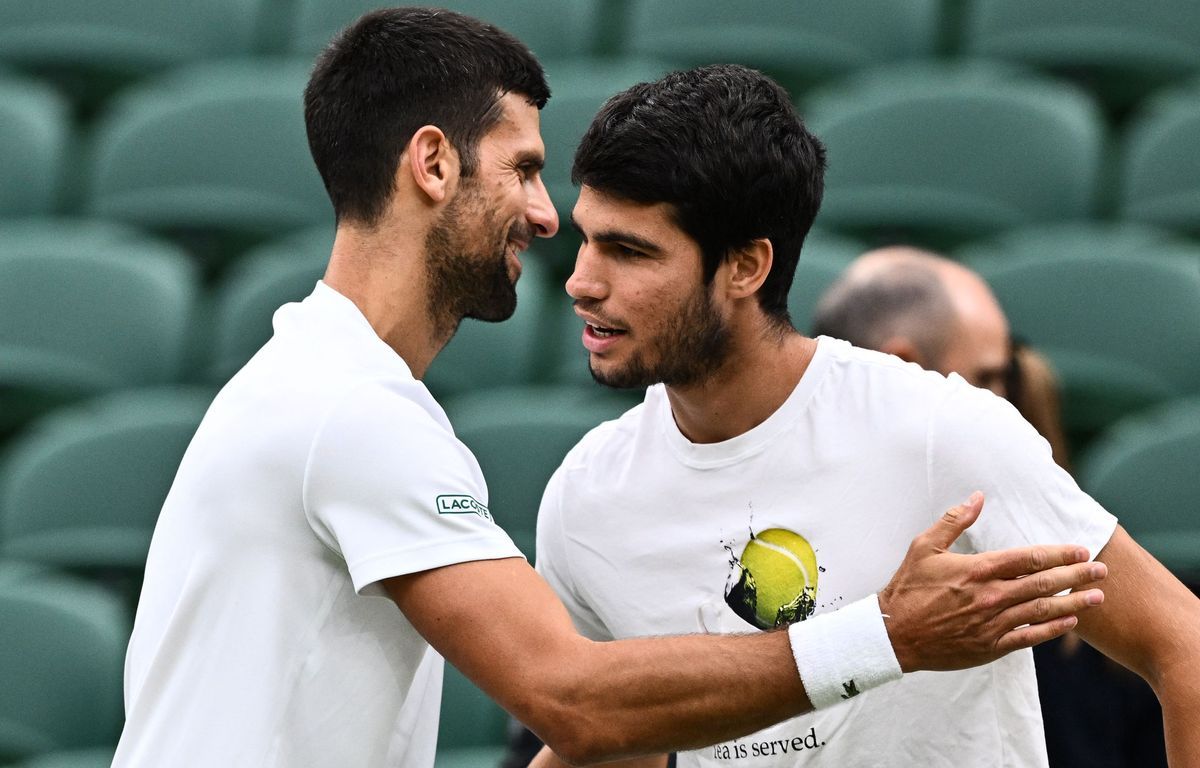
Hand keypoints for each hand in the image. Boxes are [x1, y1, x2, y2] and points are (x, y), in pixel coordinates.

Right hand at [879, 491, 1105, 672]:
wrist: (894, 634)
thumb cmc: (908, 588)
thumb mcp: (924, 546)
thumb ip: (953, 521)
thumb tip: (978, 497)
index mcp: (977, 570)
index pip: (1028, 558)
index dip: (1058, 553)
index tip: (1080, 549)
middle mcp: (990, 596)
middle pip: (1043, 583)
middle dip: (1076, 575)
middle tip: (1101, 570)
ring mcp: (992, 624)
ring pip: (1042, 610)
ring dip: (1073, 602)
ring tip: (1097, 596)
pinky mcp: (990, 646)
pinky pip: (1030, 637)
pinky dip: (1052, 629)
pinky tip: (1070, 621)